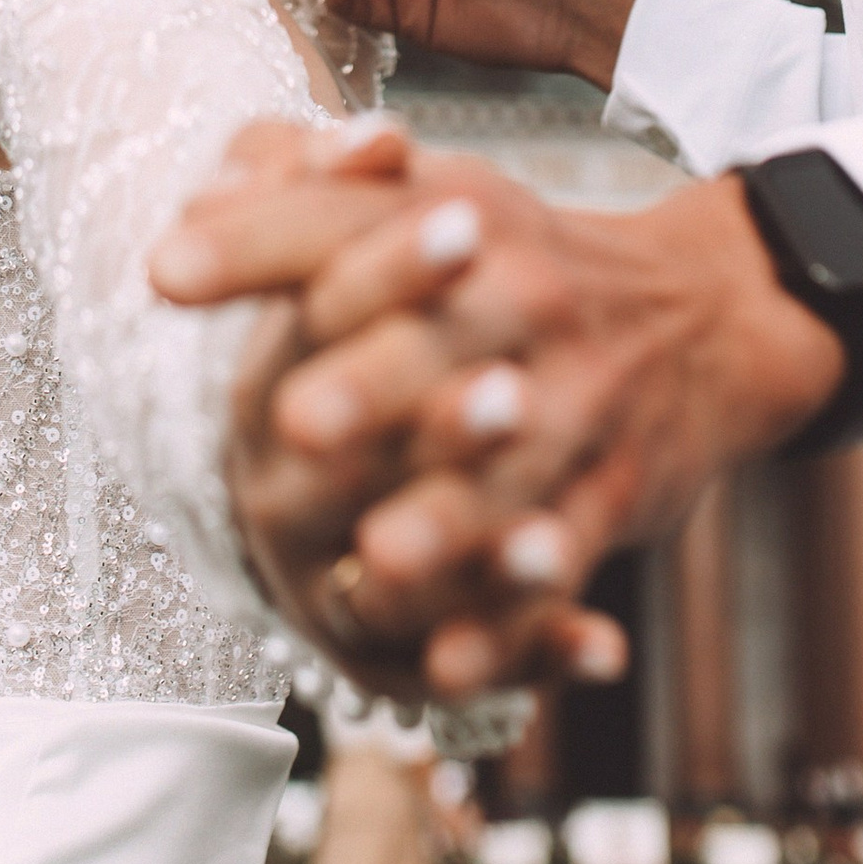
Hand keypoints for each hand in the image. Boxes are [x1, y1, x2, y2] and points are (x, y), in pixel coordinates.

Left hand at [160, 146, 841, 693]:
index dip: (256, 243)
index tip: (160, 272)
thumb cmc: (513, 259)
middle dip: (371, 384)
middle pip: (435, 343)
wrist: (702, 320)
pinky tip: (449, 667)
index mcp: (457, 216)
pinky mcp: (613, 497)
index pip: (341, 222)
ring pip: (503, 472)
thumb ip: (301, 200)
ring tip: (373, 559)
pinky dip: (513, 626)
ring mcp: (572, 405)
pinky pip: (559, 564)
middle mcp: (520, 303)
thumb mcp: (428, 197)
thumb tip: (183, 219)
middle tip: (293, 422)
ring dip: (443, 521)